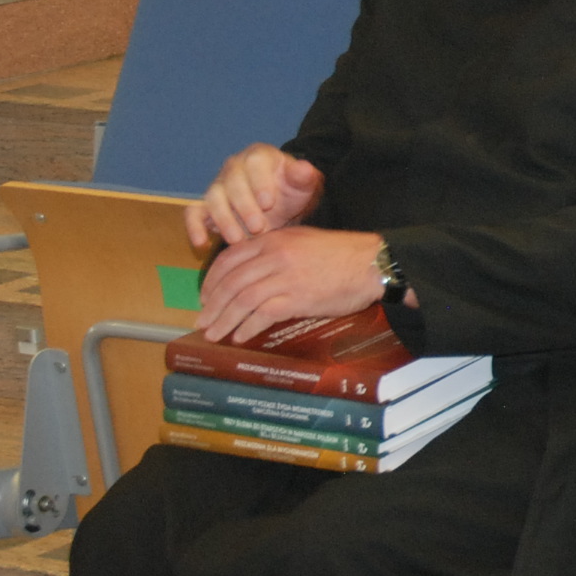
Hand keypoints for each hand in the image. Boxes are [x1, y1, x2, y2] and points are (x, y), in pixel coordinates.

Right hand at [187, 144, 324, 248]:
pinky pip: (193, 214)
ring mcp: (218, 186)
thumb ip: (304, 177)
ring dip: (224, 219)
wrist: (282, 208)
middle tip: (259, 228)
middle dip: (244, 206)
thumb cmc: (292, 192)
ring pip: (213, 198)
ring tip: (238, 239)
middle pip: (232, 182)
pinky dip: (194, 228)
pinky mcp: (206, 206)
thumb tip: (304, 169)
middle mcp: (234, 168)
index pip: (255, 163)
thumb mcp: (304, 185)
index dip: (259, 182)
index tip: (269, 203)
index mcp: (259, 156)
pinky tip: (201, 244)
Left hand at [195, 227, 389, 343]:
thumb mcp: (303, 241)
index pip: (229, 258)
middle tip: (203, 320)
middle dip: (212, 304)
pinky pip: (263, 314)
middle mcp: (275, 255)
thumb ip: (276, 252)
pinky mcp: (298, 298)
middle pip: (231, 282)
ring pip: (242, 299)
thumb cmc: (342, 254)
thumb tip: (252, 273)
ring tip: (214, 333)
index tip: (205, 296)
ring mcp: (286, 277)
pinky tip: (241, 336)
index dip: (211, 280)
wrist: (372, 262)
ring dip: (224, 319)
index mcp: (274, 239)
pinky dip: (247, 327)